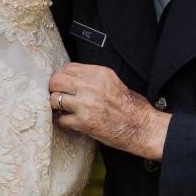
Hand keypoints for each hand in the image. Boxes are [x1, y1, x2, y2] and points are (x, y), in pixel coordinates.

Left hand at [48, 63, 169, 160]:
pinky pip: (61, 119)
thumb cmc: (130, 106)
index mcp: (99, 74)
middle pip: (56, 81)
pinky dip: (63, 122)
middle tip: (57, 95)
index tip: (61, 83)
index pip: (68, 68)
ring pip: (54, 99)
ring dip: (56, 105)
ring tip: (63, 109)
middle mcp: (90, 86)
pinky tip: (70, 122)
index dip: (61, 76)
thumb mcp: (113, 81)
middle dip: (54, 89)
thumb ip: (92, 78)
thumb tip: (72, 78)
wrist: (141, 127)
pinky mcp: (83, 122)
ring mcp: (85, 104)